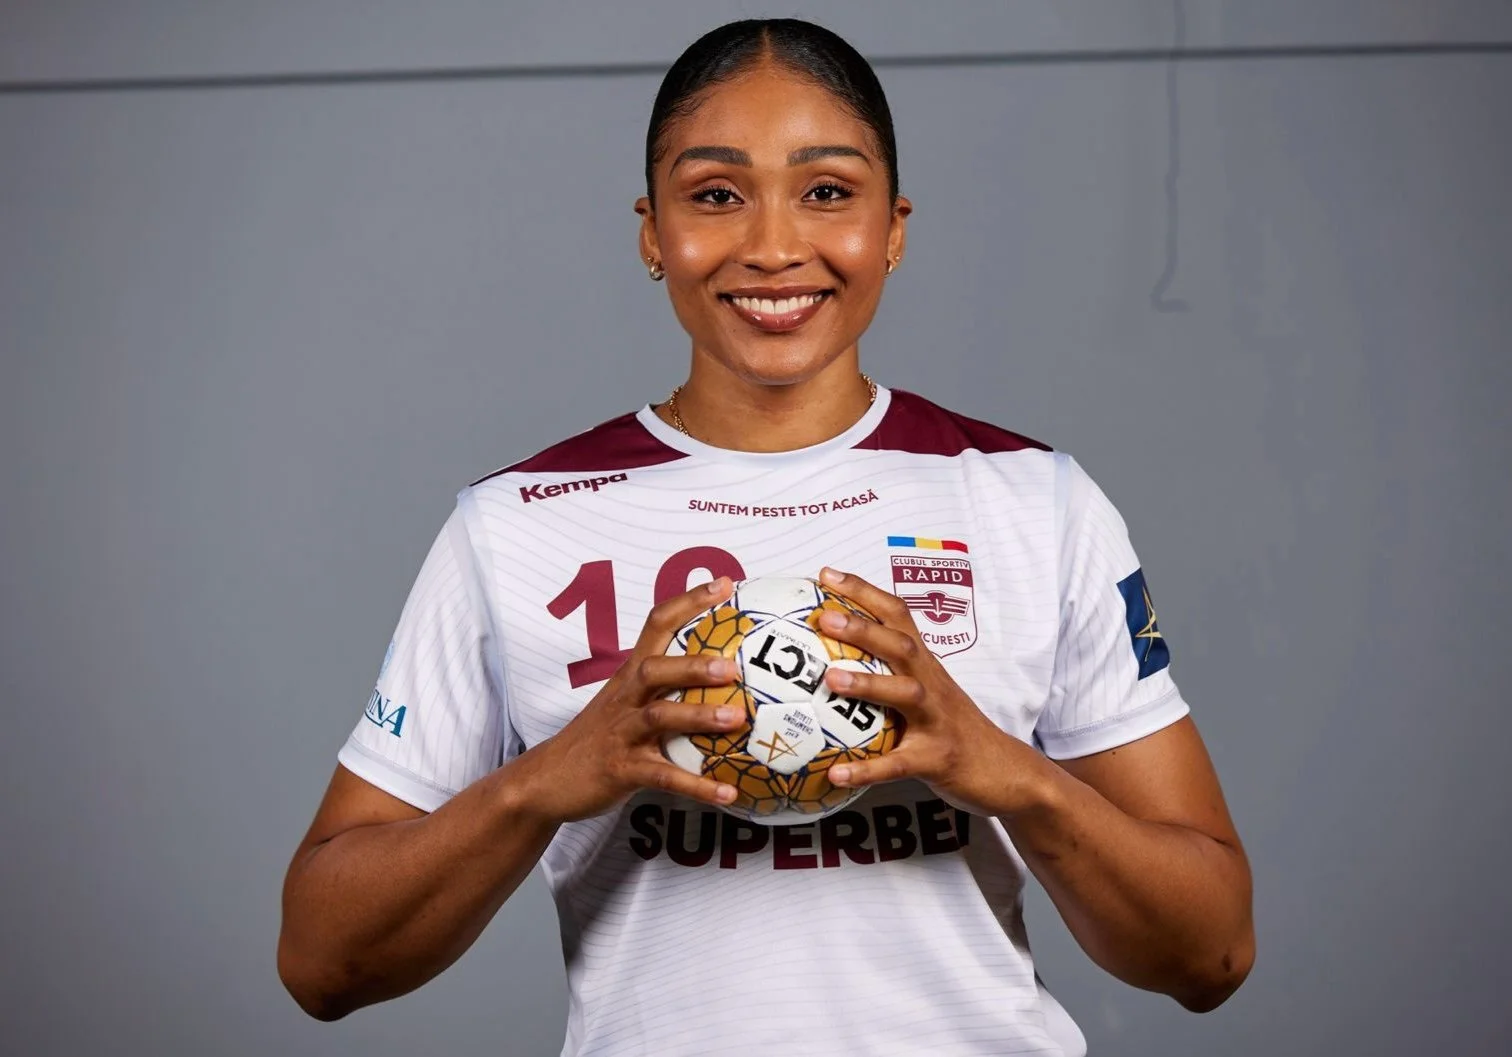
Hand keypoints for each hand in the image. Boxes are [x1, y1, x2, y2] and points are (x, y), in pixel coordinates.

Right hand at [514, 578, 743, 822]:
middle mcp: (625, 698)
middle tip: (733, 666)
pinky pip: (663, 778)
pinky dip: (697, 786)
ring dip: (699, 717)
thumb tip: (726, 674)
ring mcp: (621, 733)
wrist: (547, 779)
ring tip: (737, 719)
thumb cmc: (599, 736)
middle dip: (694, 664)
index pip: (656, 625)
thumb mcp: (626, 701)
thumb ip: (666, 686)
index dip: (689, 602)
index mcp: (630, 675)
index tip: (724, 584)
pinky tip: (728, 794)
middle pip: (655, 669)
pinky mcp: (621, 770)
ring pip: (659, 718)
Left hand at [816, 567, 1041, 816]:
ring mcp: (937, 720)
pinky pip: (898, 765)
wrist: (1003, 769)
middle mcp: (932, 684)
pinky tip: (836, 773)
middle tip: (824, 618)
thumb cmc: (951, 727)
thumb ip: (888, 673)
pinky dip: (867, 769)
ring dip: (868, 684)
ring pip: (905, 695)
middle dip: (864, 628)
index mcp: (925, 665)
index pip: (897, 616)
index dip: (864, 592)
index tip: (827, 574)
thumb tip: (827, 660)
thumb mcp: (925, 690)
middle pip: (901, 647)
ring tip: (830, 680)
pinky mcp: (936, 759)